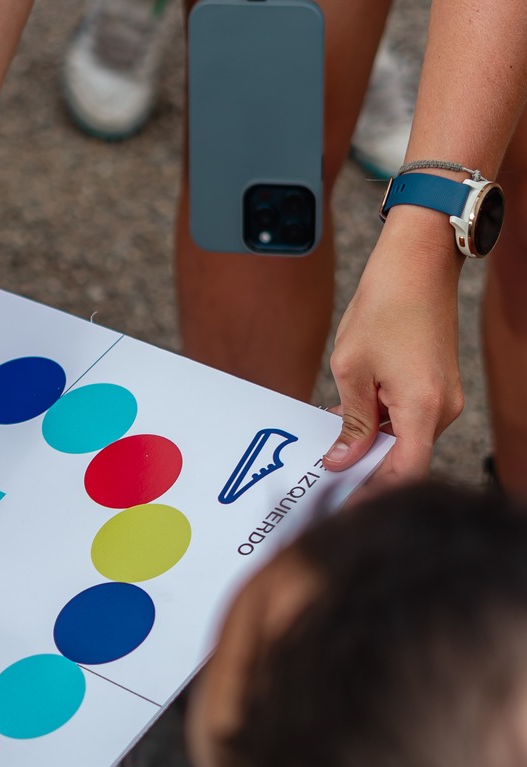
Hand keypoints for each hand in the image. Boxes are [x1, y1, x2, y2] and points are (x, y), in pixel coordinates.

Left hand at [326, 210, 463, 483]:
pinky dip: (381, 425)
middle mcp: (442, 408)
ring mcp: (444, 397)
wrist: (419, 262)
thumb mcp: (351, 368)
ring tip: (328, 445)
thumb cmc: (385, 306)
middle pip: (405, 459)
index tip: (340, 504)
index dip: (373, 494)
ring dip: (370, 445)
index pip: (405, 473)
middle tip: (322, 481)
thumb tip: (342, 461)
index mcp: (423, 407)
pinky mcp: (438, 386)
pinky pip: (409, 419)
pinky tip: (347, 419)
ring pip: (405, 439)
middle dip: (365, 470)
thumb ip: (350, 421)